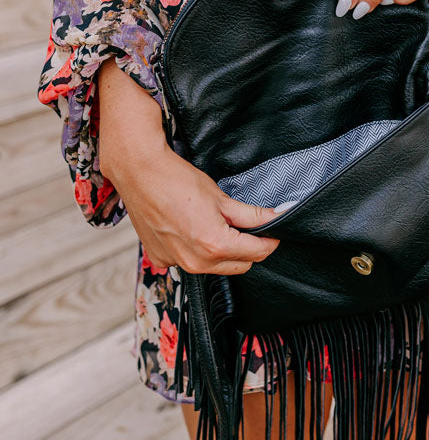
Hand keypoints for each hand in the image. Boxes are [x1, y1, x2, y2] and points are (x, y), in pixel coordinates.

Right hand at [98, 57, 279, 274]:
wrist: (139, 173)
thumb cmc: (178, 180)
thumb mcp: (222, 198)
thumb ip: (253, 215)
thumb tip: (279, 216)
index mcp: (215, 246)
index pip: (257, 253)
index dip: (269, 240)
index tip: (272, 231)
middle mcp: (195, 263)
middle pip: (238, 265)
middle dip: (247, 248)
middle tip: (244, 225)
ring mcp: (176, 263)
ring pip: (215, 267)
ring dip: (223, 252)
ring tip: (214, 223)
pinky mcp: (160, 259)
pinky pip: (190, 262)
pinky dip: (196, 251)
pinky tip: (190, 229)